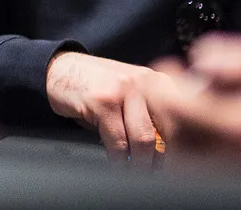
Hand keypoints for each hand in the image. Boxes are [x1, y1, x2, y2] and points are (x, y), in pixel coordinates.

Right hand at [47, 50, 176, 164]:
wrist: (58, 68)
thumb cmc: (95, 84)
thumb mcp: (129, 91)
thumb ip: (149, 113)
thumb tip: (167, 151)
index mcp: (156, 81)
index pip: (182, 119)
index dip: (181, 147)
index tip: (175, 164)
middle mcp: (143, 82)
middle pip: (167, 131)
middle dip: (161, 159)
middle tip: (154, 173)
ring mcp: (122, 90)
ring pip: (143, 139)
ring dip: (140, 164)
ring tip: (136, 172)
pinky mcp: (101, 102)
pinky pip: (117, 142)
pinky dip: (119, 160)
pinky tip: (117, 163)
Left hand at [151, 35, 240, 170]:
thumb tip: (203, 56)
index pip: (183, 109)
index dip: (165, 85)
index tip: (166, 68)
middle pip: (178, 140)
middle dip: (165, 111)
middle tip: (170, 85)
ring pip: (189, 161)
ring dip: (178, 131)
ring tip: (188, 104)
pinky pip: (206, 171)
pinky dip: (195, 149)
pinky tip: (207, 127)